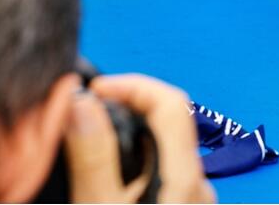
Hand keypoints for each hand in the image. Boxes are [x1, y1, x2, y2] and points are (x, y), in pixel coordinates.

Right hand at [65, 74, 215, 203]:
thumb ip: (94, 158)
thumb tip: (83, 104)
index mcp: (183, 176)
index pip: (171, 102)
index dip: (132, 85)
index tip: (95, 90)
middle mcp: (195, 184)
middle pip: (167, 122)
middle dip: (126, 107)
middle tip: (85, 111)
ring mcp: (190, 198)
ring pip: (162, 149)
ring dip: (128, 135)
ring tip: (89, 138)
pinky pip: (161, 171)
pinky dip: (135, 161)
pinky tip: (107, 173)